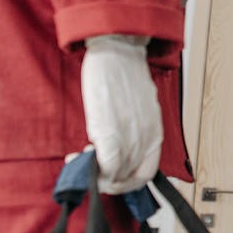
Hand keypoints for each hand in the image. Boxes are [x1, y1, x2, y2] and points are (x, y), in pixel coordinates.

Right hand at [80, 35, 161, 193]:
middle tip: (90, 170)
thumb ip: (136, 130)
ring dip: (95, 175)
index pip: (147, 174)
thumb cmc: (126, 76)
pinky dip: (90, 168)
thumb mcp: (142, 108)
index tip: (110, 176)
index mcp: (155, 133)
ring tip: (80, 158)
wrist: (119, 51)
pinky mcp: (110, 131)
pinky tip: (76, 157)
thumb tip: (123, 146)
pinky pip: (105, 165)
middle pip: (129, 179)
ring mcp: (130, 137)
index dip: (127, 181)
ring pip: (115, 176)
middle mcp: (146, 139)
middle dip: (108, 181)